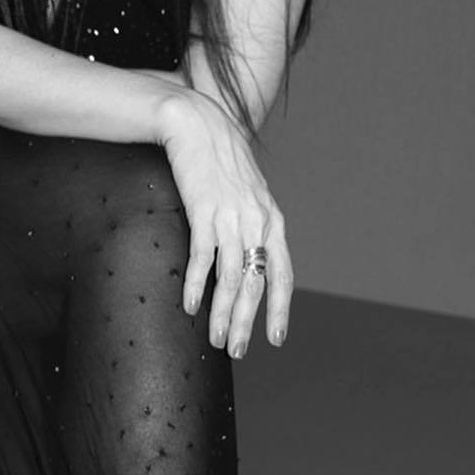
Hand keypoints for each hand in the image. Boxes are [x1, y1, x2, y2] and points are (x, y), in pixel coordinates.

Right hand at [158, 89, 292, 356]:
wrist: (197, 122)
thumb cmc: (218, 157)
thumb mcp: (246, 191)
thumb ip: (251, 221)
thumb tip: (246, 252)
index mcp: (272, 219)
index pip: (283, 274)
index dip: (279, 308)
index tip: (276, 338)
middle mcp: (257, 222)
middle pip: (257, 283)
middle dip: (249, 322)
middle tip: (240, 351)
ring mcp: (232, 217)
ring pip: (232, 278)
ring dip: (225, 314)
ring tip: (217, 340)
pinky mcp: (204, 211)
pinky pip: (204, 258)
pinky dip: (197, 286)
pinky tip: (191, 306)